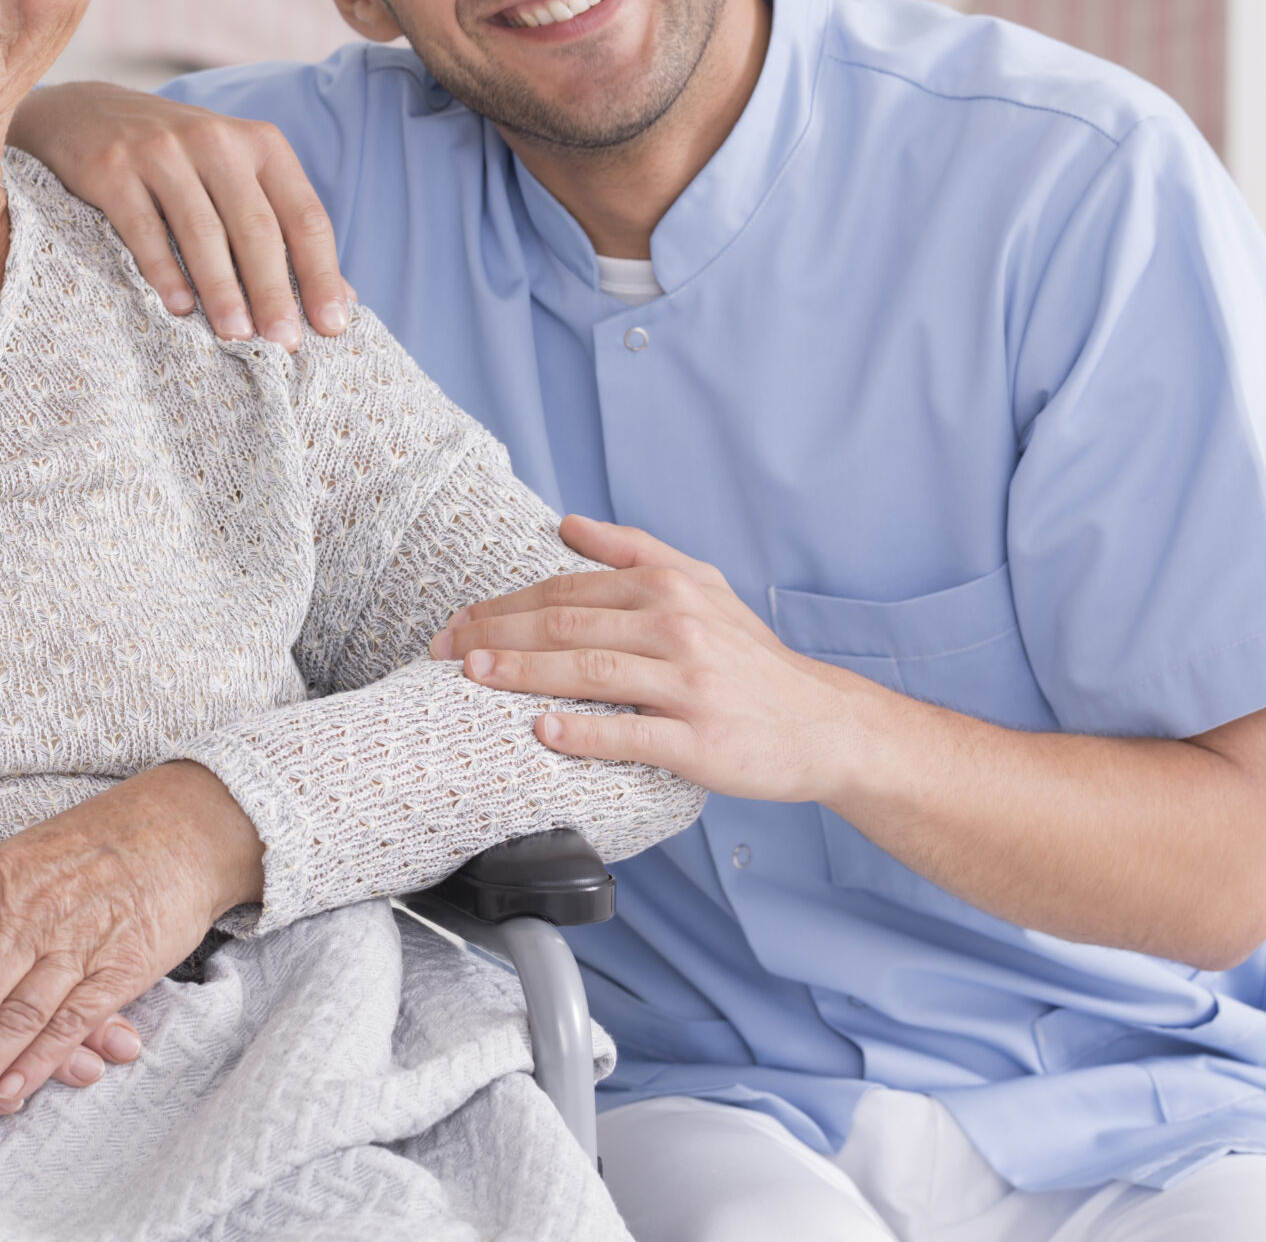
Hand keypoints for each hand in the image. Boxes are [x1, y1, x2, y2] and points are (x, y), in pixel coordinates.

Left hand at [0, 762, 263, 1122]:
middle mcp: (32, 914)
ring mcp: (76, 944)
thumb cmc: (92, 842)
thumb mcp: (23, 854)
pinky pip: (70, 1023)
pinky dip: (39, 1061)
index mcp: (0, 880)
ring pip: (18, 1016)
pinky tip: (10, 1091)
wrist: (178, 831)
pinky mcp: (118, 970)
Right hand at [9, 81, 349, 349]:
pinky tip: (178, 308)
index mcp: (260, 144)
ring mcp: (162, 151)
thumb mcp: (234, 175)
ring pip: (203, 230)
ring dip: (222, 289)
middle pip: (256, 227)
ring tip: (236, 336)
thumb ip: (281, 226)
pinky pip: (144, 228)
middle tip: (284, 344)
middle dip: (274, 291)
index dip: (321, 273)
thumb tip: (342, 300)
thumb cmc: (176, 160)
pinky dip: (163, 271)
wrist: (85, 114)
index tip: (331, 326)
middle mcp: (216, 140)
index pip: (304, 215)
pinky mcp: (114, 168)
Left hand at [428, 515, 881, 804]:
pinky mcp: (701, 741)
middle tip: (442, 649)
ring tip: (472, 676)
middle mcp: (678, 629)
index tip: (456, 622)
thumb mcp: (704, 586)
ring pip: (590, 672)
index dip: (503, 604)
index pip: (566, 589)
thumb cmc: (750, 659)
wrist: (822, 724)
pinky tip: (542, 730)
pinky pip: (632, 735)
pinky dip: (584, 732)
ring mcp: (690, 686)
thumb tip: (569, 524)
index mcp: (669, 589)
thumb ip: (637, 551)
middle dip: (494, 635)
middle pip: (566, 624)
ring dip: (523, 672)